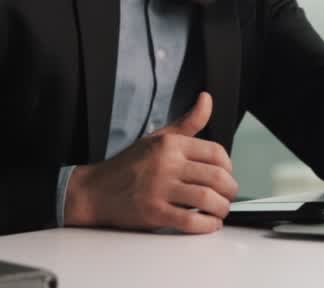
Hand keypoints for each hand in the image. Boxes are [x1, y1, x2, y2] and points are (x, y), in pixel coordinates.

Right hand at [63, 92, 238, 232]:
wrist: (94, 191)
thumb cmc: (127, 165)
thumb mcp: (157, 138)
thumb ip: (187, 122)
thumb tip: (207, 99)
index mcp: (170, 144)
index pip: (216, 152)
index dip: (228, 166)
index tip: (226, 175)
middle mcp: (166, 164)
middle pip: (216, 176)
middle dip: (230, 190)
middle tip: (228, 196)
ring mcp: (160, 189)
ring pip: (207, 199)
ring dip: (222, 208)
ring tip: (220, 210)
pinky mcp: (154, 213)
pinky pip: (190, 221)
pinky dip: (207, 225)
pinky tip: (209, 224)